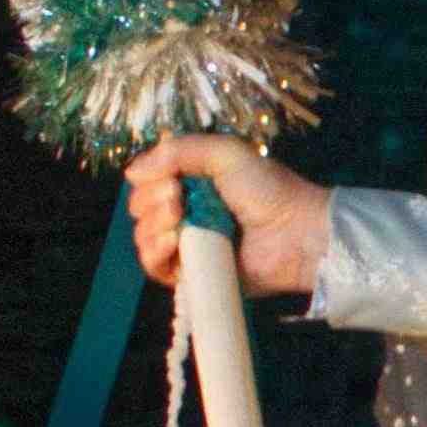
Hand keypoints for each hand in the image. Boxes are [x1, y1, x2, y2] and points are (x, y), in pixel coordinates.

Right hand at [115, 138, 326, 301]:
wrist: (295, 231)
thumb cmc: (266, 189)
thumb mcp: (224, 152)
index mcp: (192, 183)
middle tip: (177, 199)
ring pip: (144, 238)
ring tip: (176, 221)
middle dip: (149, 202)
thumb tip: (131, 172)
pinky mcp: (194, 274)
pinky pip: (156, 269)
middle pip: (141, 210)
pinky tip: (170, 242)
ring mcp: (189, 245)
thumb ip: (178, 151)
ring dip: (150, 227)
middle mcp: (186, 213)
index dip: (149, 180)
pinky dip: (153, 255)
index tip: (170, 179)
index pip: (148, 182)